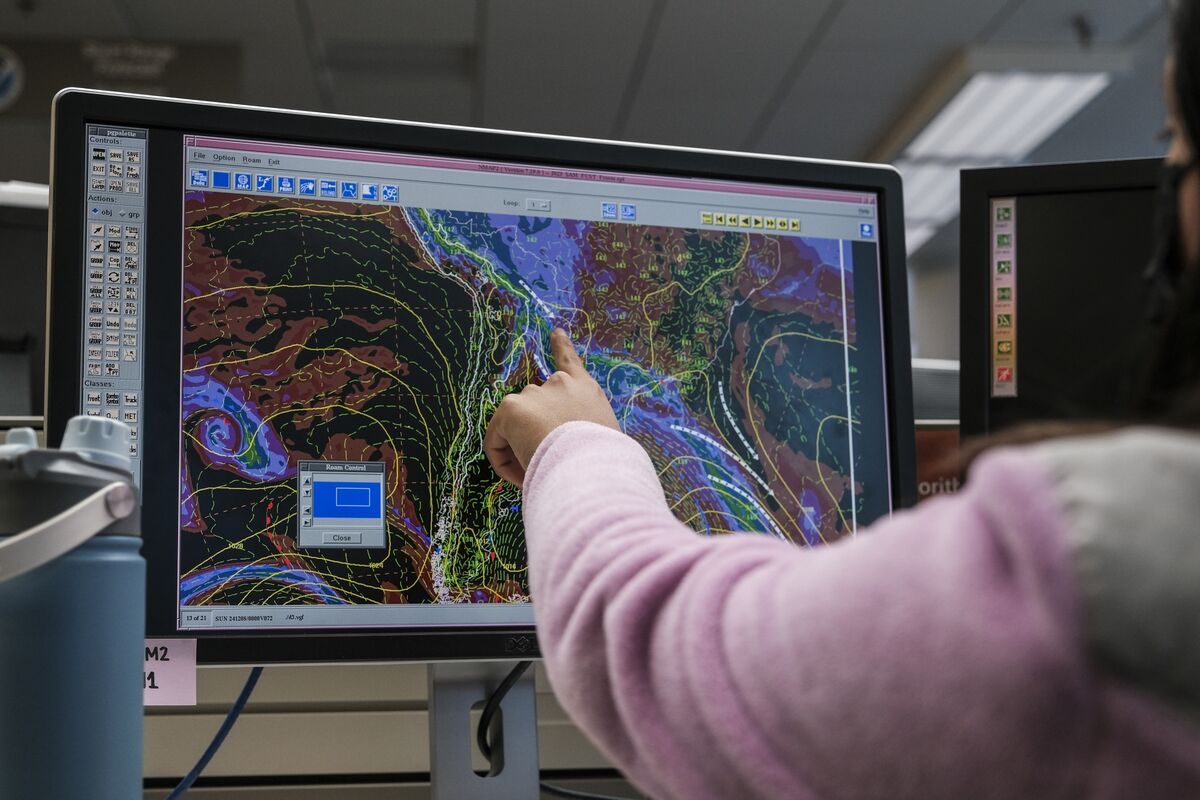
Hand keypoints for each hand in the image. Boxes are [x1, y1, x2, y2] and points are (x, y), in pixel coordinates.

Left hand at [484, 328, 619, 486]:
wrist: (590, 469)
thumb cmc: (603, 463)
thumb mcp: (604, 441)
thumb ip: (585, 433)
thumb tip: (564, 447)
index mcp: (586, 390)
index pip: (570, 362)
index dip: (561, 346)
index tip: (555, 332)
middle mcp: (560, 384)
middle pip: (534, 405)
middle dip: (533, 432)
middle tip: (544, 465)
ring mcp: (534, 393)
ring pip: (515, 426)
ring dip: (520, 450)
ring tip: (538, 475)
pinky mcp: (511, 408)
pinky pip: (496, 441)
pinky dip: (503, 462)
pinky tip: (520, 476)